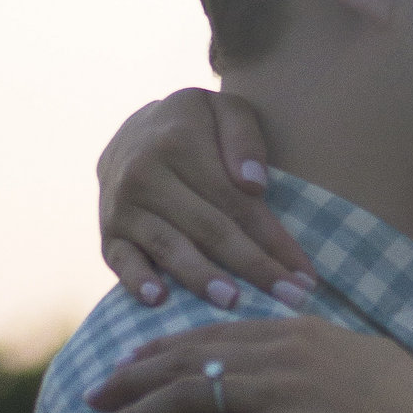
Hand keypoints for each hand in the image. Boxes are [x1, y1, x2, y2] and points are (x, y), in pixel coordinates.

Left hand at [87, 312, 412, 412]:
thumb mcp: (376, 367)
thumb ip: (335, 355)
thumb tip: (312, 356)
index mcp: (307, 330)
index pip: (218, 331)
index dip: (167, 345)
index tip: (133, 357)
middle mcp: (288, 353)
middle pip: (190, 357)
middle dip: (134, 376)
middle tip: (94, 394)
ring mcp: (283, 393)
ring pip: (188, 396)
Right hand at [98, 87, 314, 313]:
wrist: (133, 132)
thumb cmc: (195, 126)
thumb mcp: (224, 109)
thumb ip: (244, 137)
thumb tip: (254, 183)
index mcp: (179, 142)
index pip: (236, 200)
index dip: (273, 239)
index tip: (305, 272)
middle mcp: (145, 174)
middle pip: (208, 228)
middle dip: (253, 266)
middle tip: (289, 299)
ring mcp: (122, 206)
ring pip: (169, 247)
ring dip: (202, 279)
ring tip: (234, 303)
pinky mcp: (108, 232)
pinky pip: (120, 261)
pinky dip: (137, 281)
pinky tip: (159, 301)